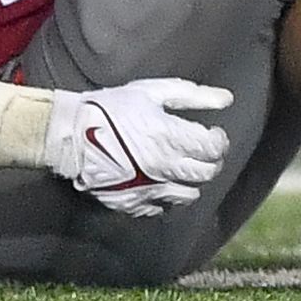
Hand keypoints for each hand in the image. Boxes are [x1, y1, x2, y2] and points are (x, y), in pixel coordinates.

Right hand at [44, 80, 231, 216]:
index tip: (215, 133)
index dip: (220, 141)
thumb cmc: (115, 108)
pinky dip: (170, 197)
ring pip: (189, 195)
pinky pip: (163, 208)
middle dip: (212, 161)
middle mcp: (164, 167)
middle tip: (204, 150)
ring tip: (185, 166)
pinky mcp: (132, 204)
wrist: (73, 137)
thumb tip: (227, 100)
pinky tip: (164, 181)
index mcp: (170, 136)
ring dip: (194, 181)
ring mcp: (148, 189)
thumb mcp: (155, 92)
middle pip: (206, 173)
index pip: (213, 149)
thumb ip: (194, 96)